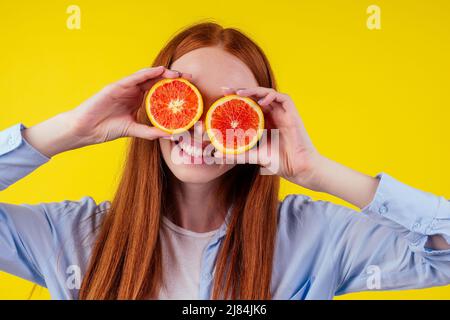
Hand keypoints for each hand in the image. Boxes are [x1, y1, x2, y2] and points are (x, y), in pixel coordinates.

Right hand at [23, 66, 191, 156]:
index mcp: (137, 100)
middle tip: (190, 78)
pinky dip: (147, 73)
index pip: (158, 91)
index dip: (173, 89)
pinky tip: (159, 71)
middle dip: (173, 78)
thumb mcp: (133, 130)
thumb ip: (150, 131)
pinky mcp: (116, 86)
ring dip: (163, 73)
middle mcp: (132, 91)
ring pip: (147, 77)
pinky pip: (134, 78)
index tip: (189, 90)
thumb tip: (170, 134)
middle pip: (156, 81)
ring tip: (177, 74)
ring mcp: (124, 87)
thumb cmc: (106, 128)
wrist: (86, 129)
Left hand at [218, 87, 322, 189]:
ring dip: (254, 91)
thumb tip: (216, 155)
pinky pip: (283, 98)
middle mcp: (273, 114)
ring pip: (267, 94)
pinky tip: (261, 101)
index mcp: (265, 122)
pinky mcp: (293, 114)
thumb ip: (237, 154)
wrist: (298, 168)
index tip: (221, 97)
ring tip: (239, 93)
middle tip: (225, 90)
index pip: (249, 105)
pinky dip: (271, 96)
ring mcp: (283, 113)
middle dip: (241, 91)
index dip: (236, 99)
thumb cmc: (280, 162)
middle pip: (256, 96)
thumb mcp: (254, 156)